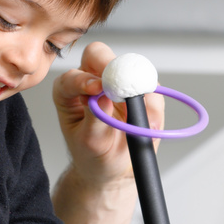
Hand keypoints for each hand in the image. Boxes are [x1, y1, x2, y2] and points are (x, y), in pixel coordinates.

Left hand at [53, 41, 165, 187]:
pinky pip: (152, 89)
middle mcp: (91, 80)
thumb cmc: (92, 154)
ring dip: (139, 91)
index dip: (84, 79)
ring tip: (138, 118)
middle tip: (123, 85)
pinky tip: (149, 126)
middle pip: (99, 55)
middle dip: (112, 67)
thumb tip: (103, 95)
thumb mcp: (89, 141)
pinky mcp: (140, 92)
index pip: (73, 75)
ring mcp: (117, 83)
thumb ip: (94, 117)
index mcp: (69, 91)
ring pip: (131, 69)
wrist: (112, 168)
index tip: (96, 88)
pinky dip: (153, 107)